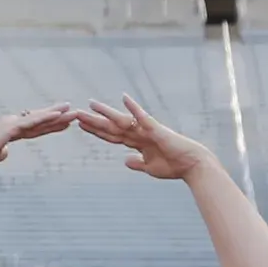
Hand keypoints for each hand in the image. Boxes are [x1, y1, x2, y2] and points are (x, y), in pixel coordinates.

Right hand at [0, 105, 75, 177]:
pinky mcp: (10, 128)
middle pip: (39, 120)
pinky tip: (57, 115)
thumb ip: (1, 153)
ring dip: (56, 114)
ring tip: (71, 110)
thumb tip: (5, 153)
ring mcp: (11, 124)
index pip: (34, 128)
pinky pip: (31, 122)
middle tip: (73, 111)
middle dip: (57, 116)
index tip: (63, 122)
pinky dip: (45, 118)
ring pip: (38, 118)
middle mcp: (11, 124)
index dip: (49, 125)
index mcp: (9, 130)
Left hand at [71, 95, 215, 182]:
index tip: (81, 125)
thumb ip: (137, 164)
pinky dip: (134, 107)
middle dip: (93, 121)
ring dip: (106, 113)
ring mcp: (147, 130)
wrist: (192, 165)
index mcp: (137, 143)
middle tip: (75, 113)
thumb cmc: (174, 166)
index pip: (111, 136)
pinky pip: (143, 116)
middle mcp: (139, 134)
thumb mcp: (150, 168)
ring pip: (121, 121)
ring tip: (91, 103)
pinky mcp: (156, 129)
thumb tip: (125, 161)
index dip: (96, 131)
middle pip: (111, 127)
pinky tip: (124, 98)